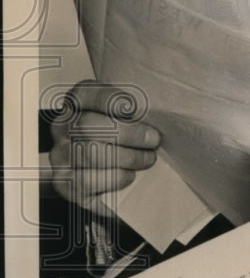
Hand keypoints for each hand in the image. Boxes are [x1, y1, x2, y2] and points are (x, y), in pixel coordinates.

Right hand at [49, 81, 159, 215]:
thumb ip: (135, 108)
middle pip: (87, 126)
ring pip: (89, 155)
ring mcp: (60, 156)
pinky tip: (129, 174)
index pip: (85, 93)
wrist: (100, 169)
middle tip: (154, 140)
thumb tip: (161, 110)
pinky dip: (115, 178)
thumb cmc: (121, 134)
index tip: (134, 107)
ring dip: (127, 158)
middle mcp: (62, 127)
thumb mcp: (126, 113)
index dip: (110, 98)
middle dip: (128, 134)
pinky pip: (87, 182)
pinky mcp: (65, 183)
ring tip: (148, 159)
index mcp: (77, 103)